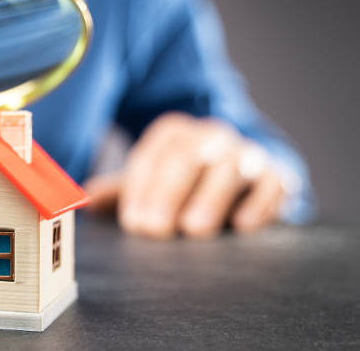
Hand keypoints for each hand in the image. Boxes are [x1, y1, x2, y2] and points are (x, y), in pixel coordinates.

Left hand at [83, 113, 283, 238]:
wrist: (242, 170)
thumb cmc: (184, 181)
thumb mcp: (150, 182)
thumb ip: (120, 192)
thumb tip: (86, 201)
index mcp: (173, 133)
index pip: (152, 156)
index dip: (140, 189)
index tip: (132, 221)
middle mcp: (208, 135)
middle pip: (187, 157)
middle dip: (168, 194)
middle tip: (155, 230)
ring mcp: (244, 151)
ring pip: (229, 166)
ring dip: (211, 198)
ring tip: (194, 229)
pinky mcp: (276, 172)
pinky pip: (272, 182)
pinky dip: (260, 203)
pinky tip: (243, 226)